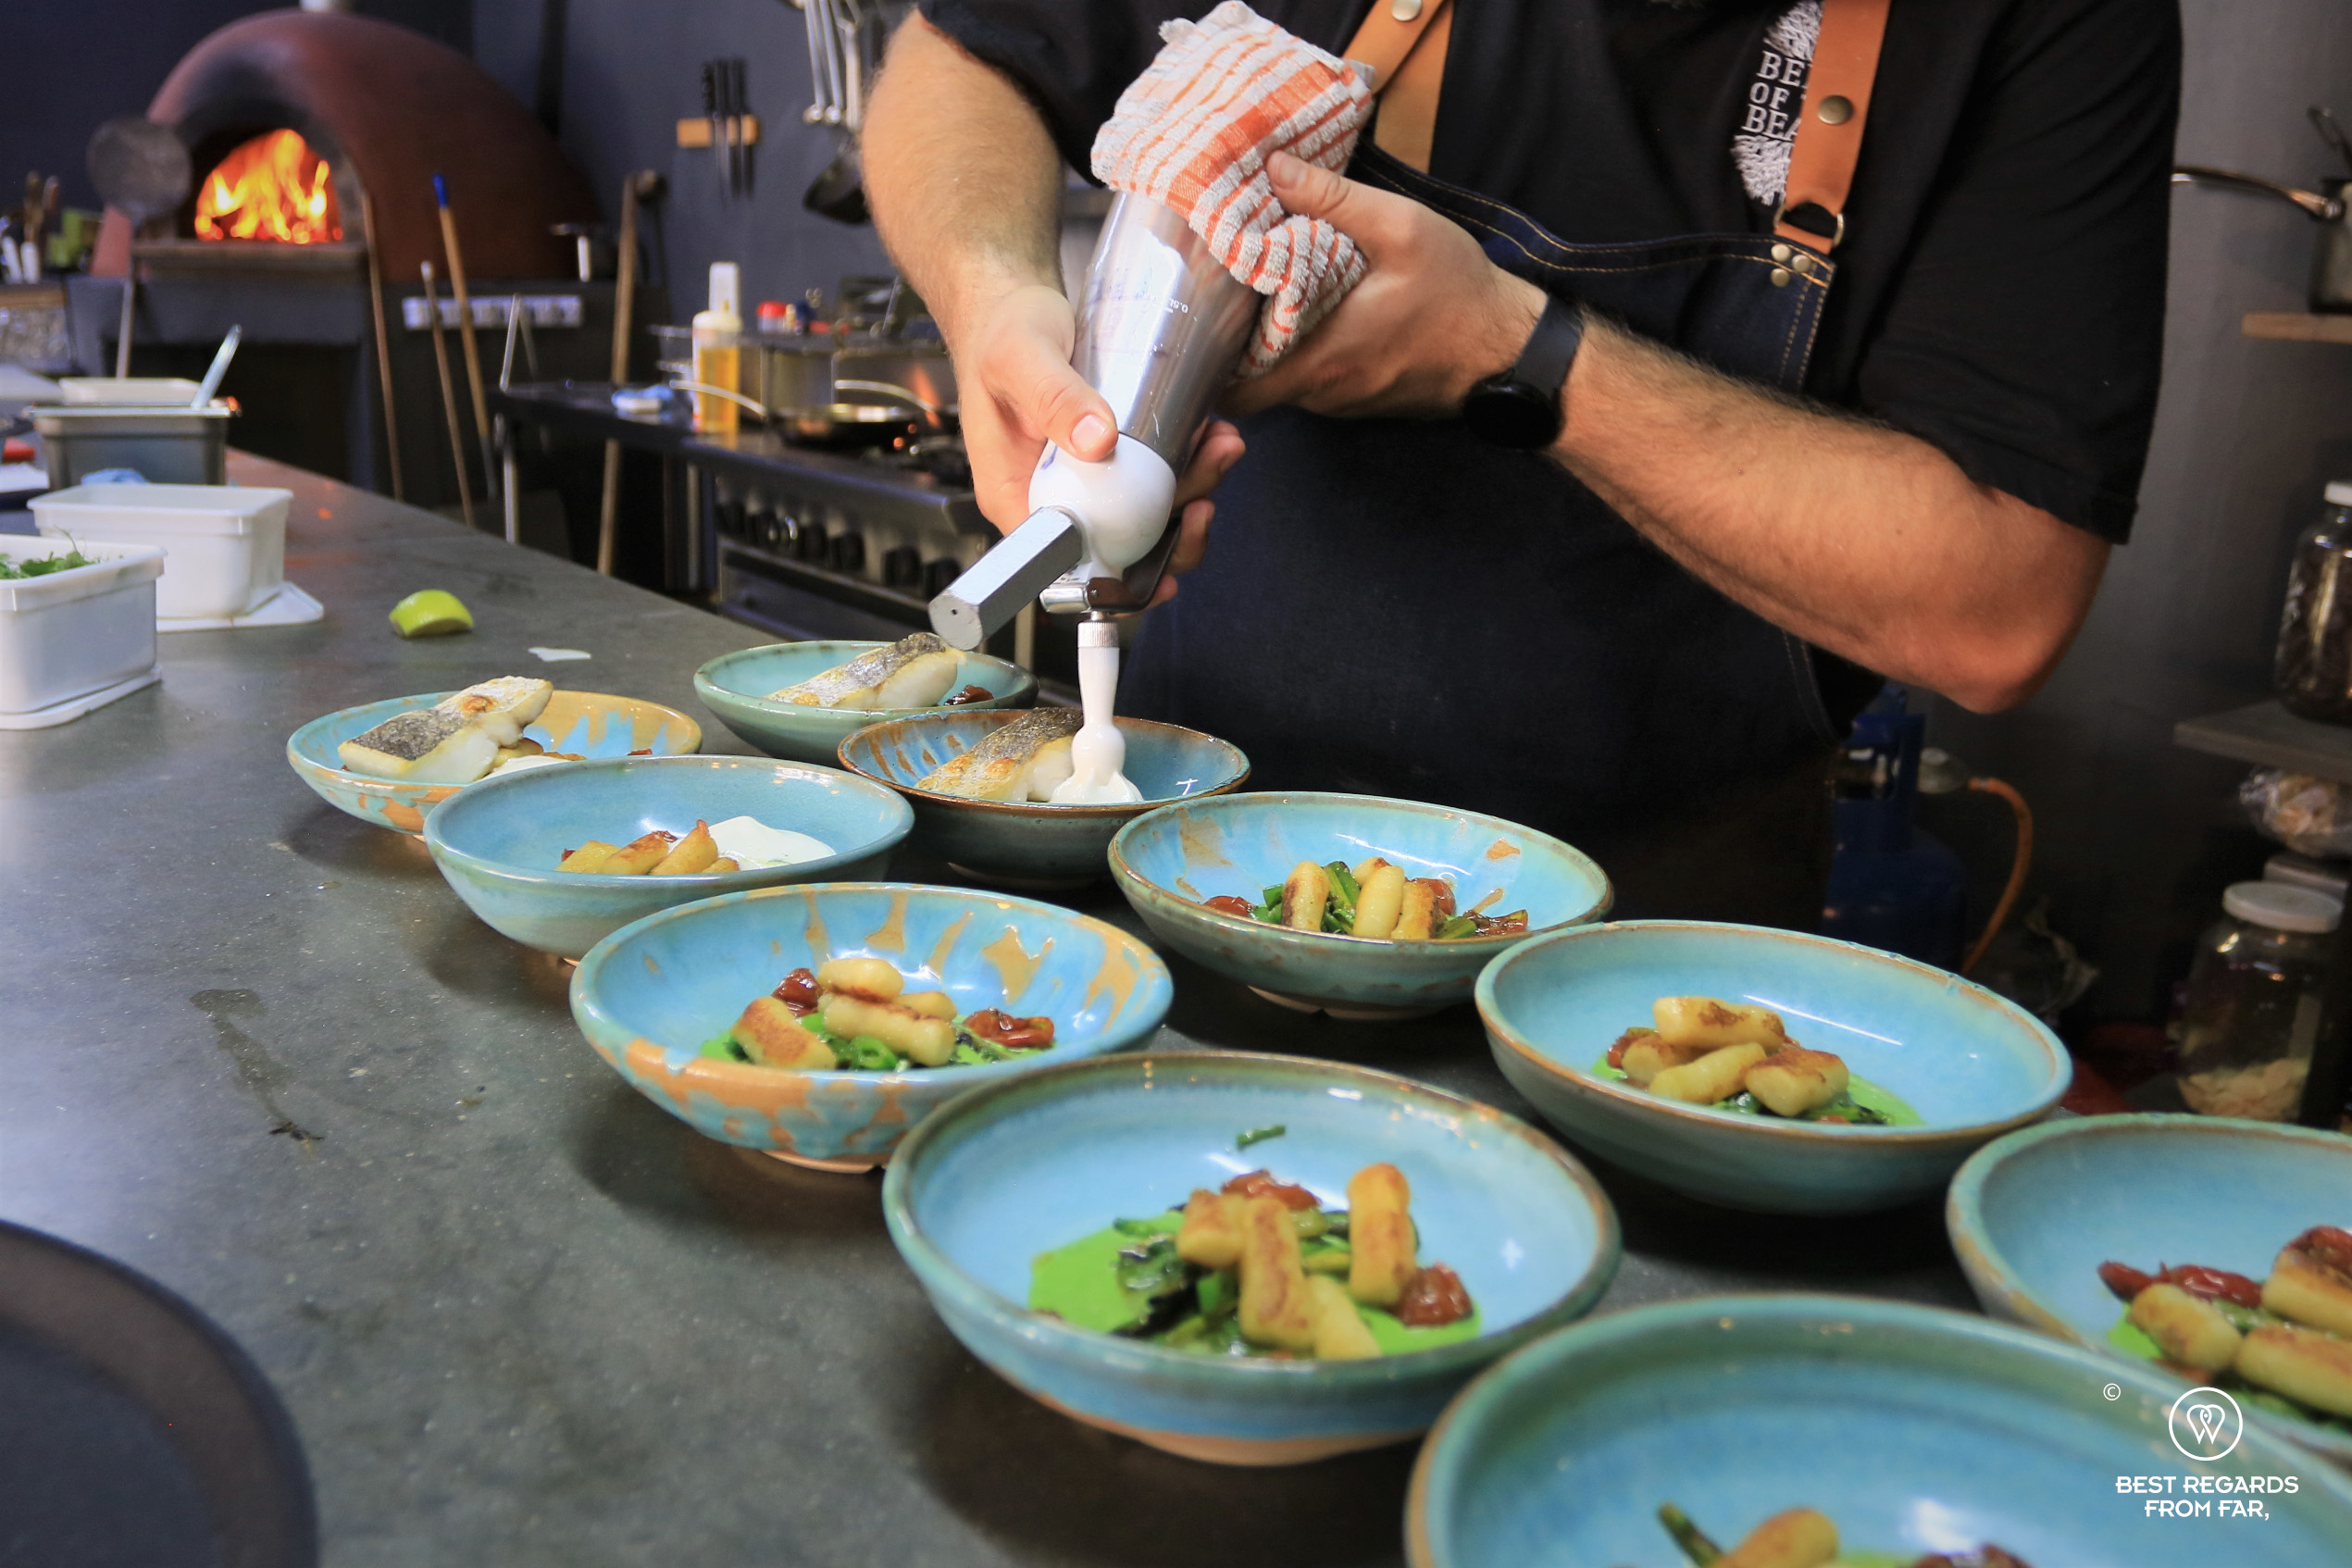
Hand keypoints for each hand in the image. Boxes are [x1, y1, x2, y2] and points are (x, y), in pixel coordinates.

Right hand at [947, 281, 1244, 602]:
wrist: (1012, 305)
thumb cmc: (1000, 333)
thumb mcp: (1019, 359)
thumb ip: (1054, 399)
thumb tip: (1098, 441)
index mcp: (1017, 497)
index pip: (1064, 567)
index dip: (1116, 584)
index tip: (1163, 574)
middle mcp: (1057, 500)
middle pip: (1122, 547)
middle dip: (1177, 527)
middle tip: (1208, 480)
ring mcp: (1089, 482)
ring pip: (1150, 514)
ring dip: (1195, 487)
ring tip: (1221, 444)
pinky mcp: (1114, 457)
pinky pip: (1158, 477)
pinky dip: (1191, 461)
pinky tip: (1210, 432)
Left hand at [1226, 151, 1546, 419]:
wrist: (1511, 349)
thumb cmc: (1460, 293)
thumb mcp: (1401, 229)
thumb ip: (1333, 199)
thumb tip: (1272, 167)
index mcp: (1319, 361)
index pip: (1230, 387)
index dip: (1203, 357)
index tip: (1191, 310)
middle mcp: (1321, 394)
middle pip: (1247, 379)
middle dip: (1227, 339)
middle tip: (1214, 286)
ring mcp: (1339, 402)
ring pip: (1278, 378)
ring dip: (1263, 342)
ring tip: (1251, 287)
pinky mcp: (1357, 400)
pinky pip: (1309, 378)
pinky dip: (1296, 348)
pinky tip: (1298, 307)